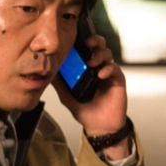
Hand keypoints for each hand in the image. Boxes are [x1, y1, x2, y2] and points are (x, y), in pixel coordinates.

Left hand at [52, 34, 128, 157]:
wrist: (99, 127)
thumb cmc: (85, 110)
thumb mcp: (67, 97)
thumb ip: (59, 84)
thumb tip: (48, 72)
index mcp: (86, 69)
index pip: (86, 49)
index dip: (82, 42)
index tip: (74, 39)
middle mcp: (98, 68)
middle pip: (99, 46)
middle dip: (94, 40)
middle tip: (87, 43)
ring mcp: (108, 73)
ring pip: (108, 54)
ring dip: (99, 55)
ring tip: (91, 62)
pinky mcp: (118, 80)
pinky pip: (114, 68)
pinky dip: (108, 68)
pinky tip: (101, 74)